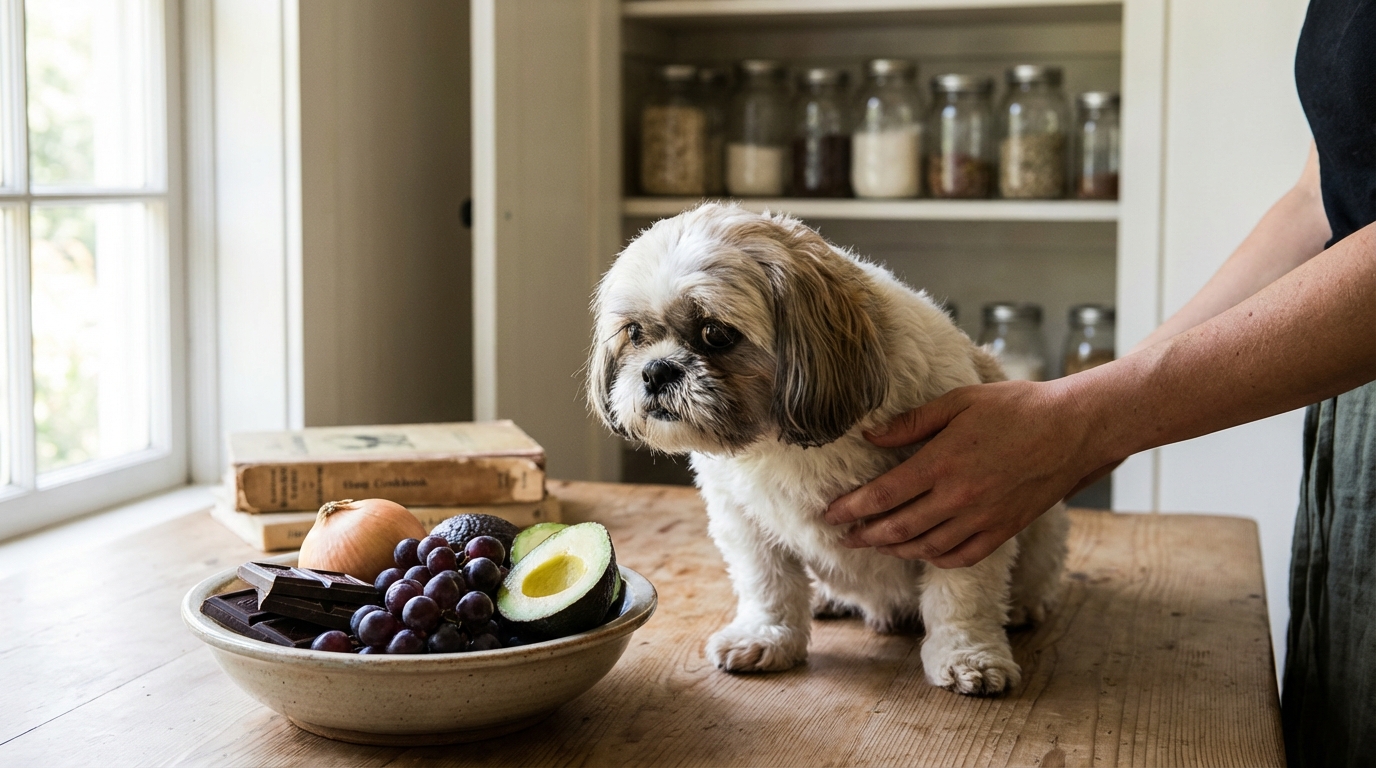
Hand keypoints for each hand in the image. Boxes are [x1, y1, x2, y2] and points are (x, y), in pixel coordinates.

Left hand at [825, 380, 1105, 567]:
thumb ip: (912, 422)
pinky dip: (935, 559)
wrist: (1075, 429)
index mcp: (941, 463)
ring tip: (875, 545)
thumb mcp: (959, 402)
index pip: (882, 495)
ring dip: (894, 549)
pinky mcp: (1003, 530)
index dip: (850, 508)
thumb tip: (871, 435)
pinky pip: (960, 557)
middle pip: (896, 528)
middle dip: (863, 535)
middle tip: (842, 536)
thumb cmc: (1018, 407)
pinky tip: (922, 552)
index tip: (829, 513)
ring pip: (925, 547)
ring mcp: (982, 519)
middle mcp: (958, 498)